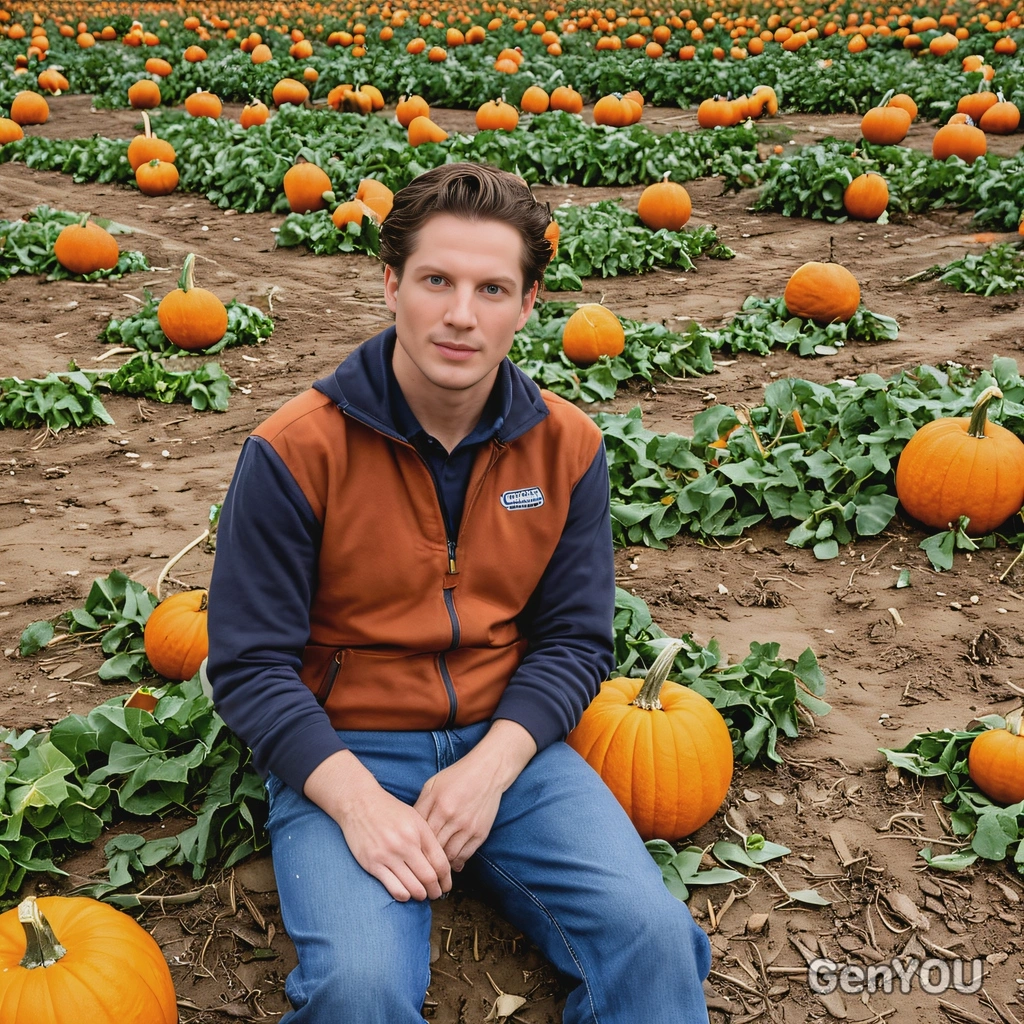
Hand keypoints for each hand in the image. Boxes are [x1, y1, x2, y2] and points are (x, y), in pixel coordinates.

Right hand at [303, 750, 451, 901]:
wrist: (359, 803)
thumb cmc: (389, 810)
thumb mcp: (415, 818)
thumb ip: (427, 840)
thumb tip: (439, 865)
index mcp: (419, 831)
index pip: (440, 863)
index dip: (446, 879)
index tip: (446, 885)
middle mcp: (405, 844)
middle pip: (428, 877)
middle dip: (435, 890)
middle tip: (436, 894)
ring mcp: (388, 855)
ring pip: (412, 887)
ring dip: (420, 895)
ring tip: (421, 895)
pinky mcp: (372, 863)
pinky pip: (393, 888)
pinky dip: (403, 895)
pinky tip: (405, 893)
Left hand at [414, 759, 503, 871]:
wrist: (488, 772)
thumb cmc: (457, 777)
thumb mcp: (432, 785)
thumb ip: (420, 805)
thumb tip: (410, 828)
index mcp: (437, 804)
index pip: (420, 833)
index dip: (413, 845)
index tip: (409, 852)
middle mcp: (452, 817)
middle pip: (433, 847)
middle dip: (425, 858)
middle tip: (419, 865)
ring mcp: (467, 826)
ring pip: (448, 855)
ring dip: (441, 863)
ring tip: (434, 866)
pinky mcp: (480, 833)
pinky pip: (465, 854)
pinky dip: (457, 862)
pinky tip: (451, 864)